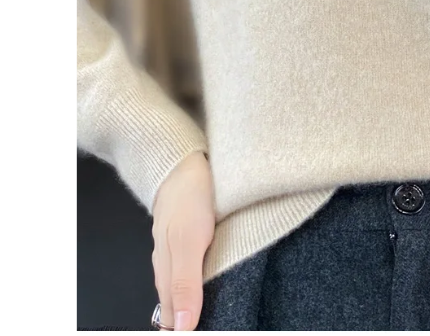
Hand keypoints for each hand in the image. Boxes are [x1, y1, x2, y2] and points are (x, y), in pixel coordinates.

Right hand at [151, 151, 215, 330]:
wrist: (184, 162)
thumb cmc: (188, 199)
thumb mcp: (189, 242)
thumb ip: (186, 282)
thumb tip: (181, 328)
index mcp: (166, 270)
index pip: (170, 315)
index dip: (182, 329)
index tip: (200, 333)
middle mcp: (170, 263)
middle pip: (175, 302)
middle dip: (186, 320)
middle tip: (211, 325)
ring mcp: (178, 247)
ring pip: (184, 284)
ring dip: (195, 301)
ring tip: (210, 312)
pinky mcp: (190, 234)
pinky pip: (192, 265)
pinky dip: (202, 278)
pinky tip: (213, 279)